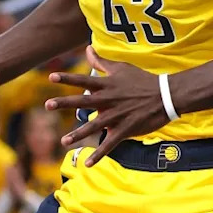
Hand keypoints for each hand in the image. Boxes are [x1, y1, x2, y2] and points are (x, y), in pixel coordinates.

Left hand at [44, 46, 170, 166]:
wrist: (165, 96)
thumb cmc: (143, 80)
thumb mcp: (122, 68)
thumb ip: (102, 62)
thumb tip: (87, 48)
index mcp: (108, 85)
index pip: (84, 80)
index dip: (67, 78)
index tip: (50, 77)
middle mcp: (109, 100)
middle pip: (83, 101)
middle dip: (65, 103)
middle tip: (47, 105)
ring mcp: (117, 116)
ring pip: (94, 126)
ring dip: (78, 134)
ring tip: (64, 141)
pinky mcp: (125, 129)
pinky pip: (110, 144)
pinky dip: (99, 154)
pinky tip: (87, 164)